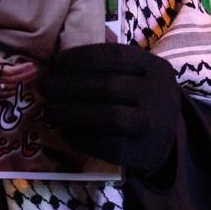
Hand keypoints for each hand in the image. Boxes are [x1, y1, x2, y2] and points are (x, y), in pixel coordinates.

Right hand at [0, 61, 39, 97]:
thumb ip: (1, 61)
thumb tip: (16, 65)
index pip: (10, 71)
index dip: (22, 68)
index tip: (31, 65)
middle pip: (13, 80)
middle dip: (25, 75)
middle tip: (35, 71)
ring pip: (10, 88)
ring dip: (23, 82)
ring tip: (31, 77)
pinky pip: (6, 95)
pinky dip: (15, 90)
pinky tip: (22, 86)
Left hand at [41, 43, 180, 174]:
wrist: (168, 138)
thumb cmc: (139, 98)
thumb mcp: (134, 73)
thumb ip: (105, 61)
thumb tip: (58, 58)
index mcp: (154, 67)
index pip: (114, 55)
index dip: (80, 57)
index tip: (54, 62)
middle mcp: (159, 93)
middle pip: (107, 86)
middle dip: (68, 86)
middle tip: (43, 87)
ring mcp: (155, 125)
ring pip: (108, 116)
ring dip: (71, 113)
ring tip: (49, 112)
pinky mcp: (147, 153)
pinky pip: (111, 147)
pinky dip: (84, 139)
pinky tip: (65, 133)